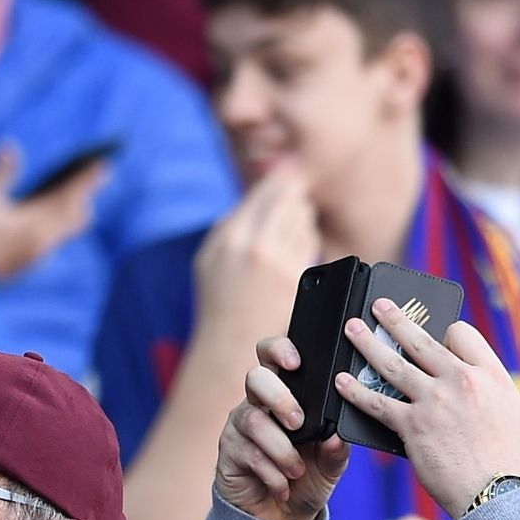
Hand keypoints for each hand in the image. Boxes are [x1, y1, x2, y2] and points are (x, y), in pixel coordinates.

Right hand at [0, 143, 106, 280]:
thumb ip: (0, 173)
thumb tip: (9, 146)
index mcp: (35, 223)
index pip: (70, 197)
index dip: (88, 179)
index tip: (104, 164)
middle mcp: (43, 240)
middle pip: (78, 215)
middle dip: (86, 194)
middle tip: (97, 174)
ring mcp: (38, 254)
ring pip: (68, 230)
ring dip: (74, 209)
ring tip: (74, 192)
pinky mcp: (30, 262)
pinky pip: (55, 239)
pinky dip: (60, 222)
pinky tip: (49, 213)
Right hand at [191, 166, 318, 346]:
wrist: (228, 342)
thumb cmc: (219, 299)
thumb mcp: (210, 256)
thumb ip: (231, 222)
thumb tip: (261, 189)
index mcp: (228, 236)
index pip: (267, 189)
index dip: (281, 181)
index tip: (288, 178)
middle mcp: (252, 244)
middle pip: (290, 196)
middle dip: (293, 197)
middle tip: (291, 204)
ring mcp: (275, 261)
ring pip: (303, 216)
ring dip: (300, 218)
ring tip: (286, 232)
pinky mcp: (294, 276)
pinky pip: (309, 241)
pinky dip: (305, 240)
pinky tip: (294, 250)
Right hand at [215, 336, 349, 519]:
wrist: (281, 519)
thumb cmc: (306, 479)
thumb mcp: (332, 464)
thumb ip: (337, 448)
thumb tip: (337, 434)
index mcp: (284, 395)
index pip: (272, 357)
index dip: (279, 349)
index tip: (296, 362)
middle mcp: (257, 404)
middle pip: (255, 378)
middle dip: (279, 397)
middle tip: (298, 422)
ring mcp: (239, 428)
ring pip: (253, 419)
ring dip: (280, 447)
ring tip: (296, 470)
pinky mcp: (227, 453)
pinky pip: (247, 453)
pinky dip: (271, 473)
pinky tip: (283, 486)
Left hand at [334, 298, 519, 517]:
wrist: (494, 492)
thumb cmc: (501, 454)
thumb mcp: (507, 408)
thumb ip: (484, 383)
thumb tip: (457, 368)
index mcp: (489, 374)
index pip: (463, 334)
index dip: (445, 330)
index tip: (433, 330)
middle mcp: (462, 381)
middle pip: (421, 341)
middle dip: (395, 319)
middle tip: (377, 306)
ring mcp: (435, 402)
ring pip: (393, 364)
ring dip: (367, 343)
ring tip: (351, 330)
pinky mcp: (413, 425)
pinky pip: (376, 402)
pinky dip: (355, 390)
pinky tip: (342, 381)